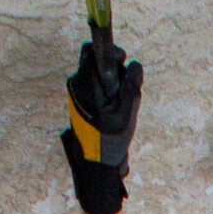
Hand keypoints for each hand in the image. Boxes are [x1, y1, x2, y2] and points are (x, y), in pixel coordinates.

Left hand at [62, 40, 143, 213]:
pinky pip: (100, 89)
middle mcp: (78, 86)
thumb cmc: (109, 139)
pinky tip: (118, 114)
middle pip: (97, 62)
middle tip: (129, 87)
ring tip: (123, 108)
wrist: (95, 165)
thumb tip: (134, 65)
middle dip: (117, 70)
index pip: (92, 52)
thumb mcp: (127, 111)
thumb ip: (131, 85)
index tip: (122, 57)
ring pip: (101, 77)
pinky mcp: (83, 104)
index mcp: (84, 85)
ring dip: (116, 85)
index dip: (110, 49)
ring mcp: (79, 95)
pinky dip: (112, 96)